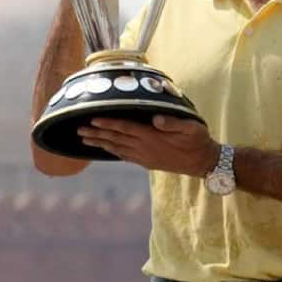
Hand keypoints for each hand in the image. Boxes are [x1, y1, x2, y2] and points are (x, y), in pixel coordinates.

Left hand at [77, 114, 219, 176]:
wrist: (203, 162)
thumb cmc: (198, 140)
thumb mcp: (191, 128)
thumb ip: (173, 123)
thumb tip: (156, 119)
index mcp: (152, 136)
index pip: (125, 127)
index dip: (108, 123)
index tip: (93, 119)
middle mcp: (144, 148)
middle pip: (115, 138)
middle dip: (96, 133)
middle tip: (78, 129)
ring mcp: (144, 157)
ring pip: (116, 148)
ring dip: (100, 143)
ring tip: (84, 139)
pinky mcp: (146, 162)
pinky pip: (124, 156)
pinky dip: (112, 151)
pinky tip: (104, 148)